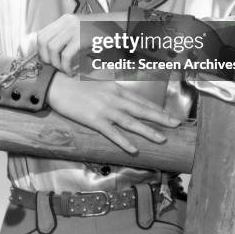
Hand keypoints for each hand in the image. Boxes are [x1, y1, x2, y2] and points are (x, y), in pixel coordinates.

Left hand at [37, 13, 122, 75]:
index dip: (40, 51)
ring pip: (52, 49)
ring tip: (65, 70)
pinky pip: (66, 56)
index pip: (41, 34)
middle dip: (46, 59)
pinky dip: (67, 67)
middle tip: (56, 67)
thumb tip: (52, 54)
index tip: (48, 61)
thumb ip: (68, 38)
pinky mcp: (81, 38)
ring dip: (57, 64)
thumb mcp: (82, 32)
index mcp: (65, 20)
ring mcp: (74, 29)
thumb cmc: (103, 34)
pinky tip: (73, 72)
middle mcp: (67, 22)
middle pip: (43, 42)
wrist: (122, 27)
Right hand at [46, 72, 179, 153]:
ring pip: (131, 122)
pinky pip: (112, 133)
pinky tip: (134, 149)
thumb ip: (113, 93)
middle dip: (160, 118)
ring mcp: (105, 109)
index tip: (170, 115)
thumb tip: (124, 101)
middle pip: (142, 110)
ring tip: (162, 139)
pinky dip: (124, 141)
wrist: (58, 84)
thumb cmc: (77, 84)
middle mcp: (114, 98)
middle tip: (176, 125)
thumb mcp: (99, 85)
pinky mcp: (94, 120)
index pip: (141, 100)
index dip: (156, 108)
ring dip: (148, 131)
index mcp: (116, 89)